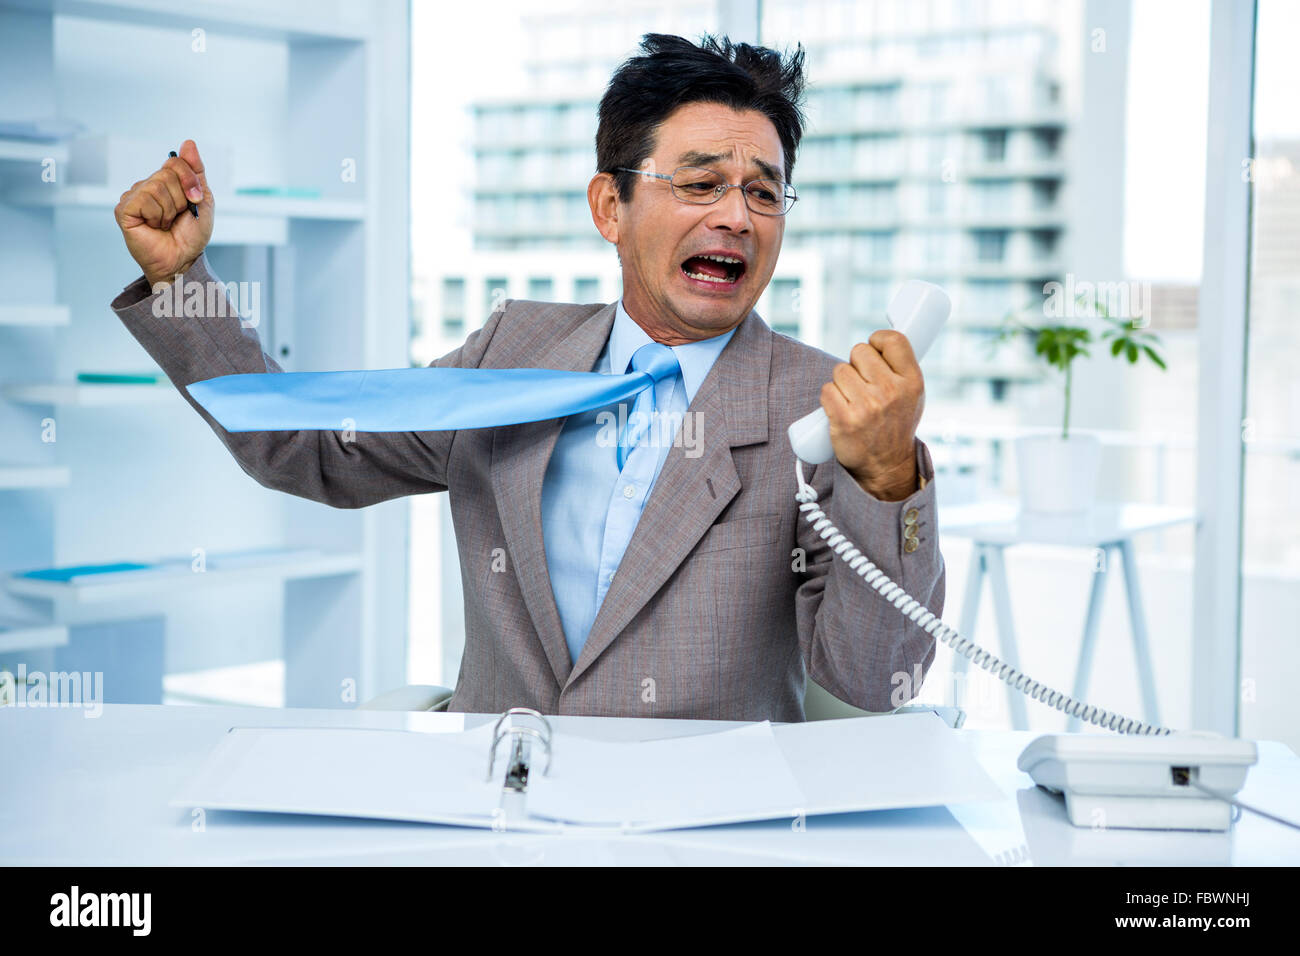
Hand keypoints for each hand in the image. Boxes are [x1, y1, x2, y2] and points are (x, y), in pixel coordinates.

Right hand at [113, 139, 213, 288]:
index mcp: (164, 182)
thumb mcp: (202, 200)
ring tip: (165, 223)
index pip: (175, 162)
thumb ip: (195, 171)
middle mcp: (146, 186)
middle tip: (178, 216)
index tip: (195, 199)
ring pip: (156, 186)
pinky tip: (153, 226)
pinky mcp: (124, 209)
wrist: (183, 260)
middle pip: (166, 173)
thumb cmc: (191, 235)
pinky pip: (144, 199)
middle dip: (181, 198)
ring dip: (169, 210)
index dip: (189, 180)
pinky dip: (156, 215)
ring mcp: (132, 197)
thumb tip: (188, 142)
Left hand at [820, 330, 924, 500]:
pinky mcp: (844, 420)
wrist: (886, 465)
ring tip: (852, 400)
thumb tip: (880, 340)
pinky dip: (829, 398)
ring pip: (840, 371)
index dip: (877, 341)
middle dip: (856, 364)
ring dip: (841, 383)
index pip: (893, 340)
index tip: (873, 350)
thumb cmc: (896, 424)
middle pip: (859, 352)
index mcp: (912, 381)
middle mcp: (891, 391)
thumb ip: (900, 367)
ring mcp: (867, 406)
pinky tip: (839, 409)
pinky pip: (826, 390)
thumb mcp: (913, 395)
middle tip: (861, 384)